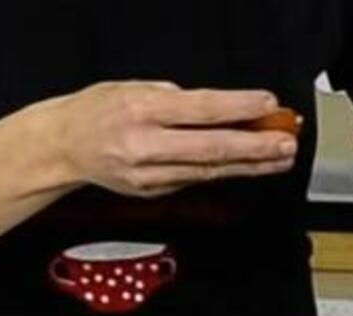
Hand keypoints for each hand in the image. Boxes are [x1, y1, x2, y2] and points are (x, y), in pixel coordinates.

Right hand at [31, 81, 298, 197]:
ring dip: (246, 166)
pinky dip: (221, 173)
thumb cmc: (97, 112)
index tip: (270, 107)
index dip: (240, 110)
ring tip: (277, 159)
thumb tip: (220, 111)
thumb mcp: (134, 87)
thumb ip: (176, 100)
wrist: (65, 147)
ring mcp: (147, 175)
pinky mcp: (150, 192)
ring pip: (206, 172)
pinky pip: (192, 181)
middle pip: (210, 150)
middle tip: (286, 145)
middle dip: (253, 149)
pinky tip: (244, 168)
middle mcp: (144, 146)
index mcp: (141, 110)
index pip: (201, 110)